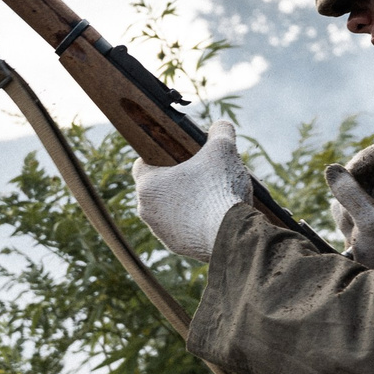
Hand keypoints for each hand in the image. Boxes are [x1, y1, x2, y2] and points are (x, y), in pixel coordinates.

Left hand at [131, 119, 252, 261]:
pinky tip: (214, 216)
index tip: (177, 155)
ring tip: (210, 196)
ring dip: (185, 203)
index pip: (142, 164)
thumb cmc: (219, 189)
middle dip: (176, 181)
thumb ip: (220, 132)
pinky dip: (195, 222)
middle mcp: (147, 211)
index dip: (159, 156)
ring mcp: (161, 233)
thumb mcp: (223, 150)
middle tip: (200, 174)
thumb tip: (221, 126)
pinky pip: (183, 230)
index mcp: (148, 185)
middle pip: (157, 189)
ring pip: (169, 211)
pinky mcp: (178, 248)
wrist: (231, 235)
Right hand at [325, 140, 373, 269]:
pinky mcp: (359, 204)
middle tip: (346, 200)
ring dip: (344, 201)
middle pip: (364, 162)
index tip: (352, 172)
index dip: (367, 156)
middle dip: (351, 182)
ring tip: (354, 224)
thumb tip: (331, 169)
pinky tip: (352, 229)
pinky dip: (340, 211)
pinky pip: (340, 196)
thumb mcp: (369, 221)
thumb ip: (351, 194)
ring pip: (348, 180)